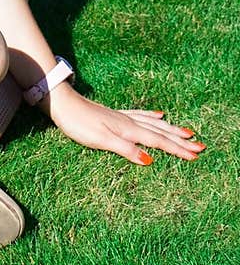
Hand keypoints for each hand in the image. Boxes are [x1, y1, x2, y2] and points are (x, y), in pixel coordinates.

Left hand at [47, 84, 204, 164]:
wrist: (63, 104)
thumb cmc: (79, 124)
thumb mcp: (101, 140)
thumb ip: (126, 149)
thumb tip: (150, 160)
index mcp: (128, 130)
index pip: (158, 141)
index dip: (177, 150)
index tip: (196, 155)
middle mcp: (129, 122)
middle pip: (160, 132)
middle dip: (181, 140)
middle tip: (201, 145)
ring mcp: (123, 117)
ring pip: (154, 123)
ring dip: (171, 129)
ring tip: (187, 132)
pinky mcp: (115, 114)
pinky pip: (141, 115)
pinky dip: (153, 116)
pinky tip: (159, 115)